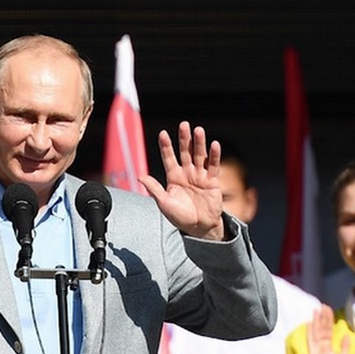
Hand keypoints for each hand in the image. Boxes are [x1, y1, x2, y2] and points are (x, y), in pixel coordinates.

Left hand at [137, 121, 224, 239]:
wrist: (199, 228)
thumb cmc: (180, 217)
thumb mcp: (164, 203)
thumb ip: (154, 189)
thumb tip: (140, 176)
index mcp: (173, 177)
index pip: (169, 158)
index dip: (166, 146)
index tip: (163, 134)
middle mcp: (187, 173)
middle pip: (185, 152)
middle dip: (184, 139)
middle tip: (183, 125)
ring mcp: (200, 176)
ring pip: (199, 155)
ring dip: (199, 143)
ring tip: (198, 130)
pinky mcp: (212, 181)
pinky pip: (213, 166)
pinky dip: (214, 156)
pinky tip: (214, 144)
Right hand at [307, 304, 348, 353]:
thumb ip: (345, 348)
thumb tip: (347, 336)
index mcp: (327, 348)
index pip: (327, 331)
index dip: (328, 321)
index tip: (329, 310)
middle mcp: (320, 347)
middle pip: (321, 330)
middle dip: (322, 318)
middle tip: (323, 305)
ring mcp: (316, 351)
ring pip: (315, 333)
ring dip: (315, 322)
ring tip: (316, 310)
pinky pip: (311, 342)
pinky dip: (309, 332)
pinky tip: (309, 323)